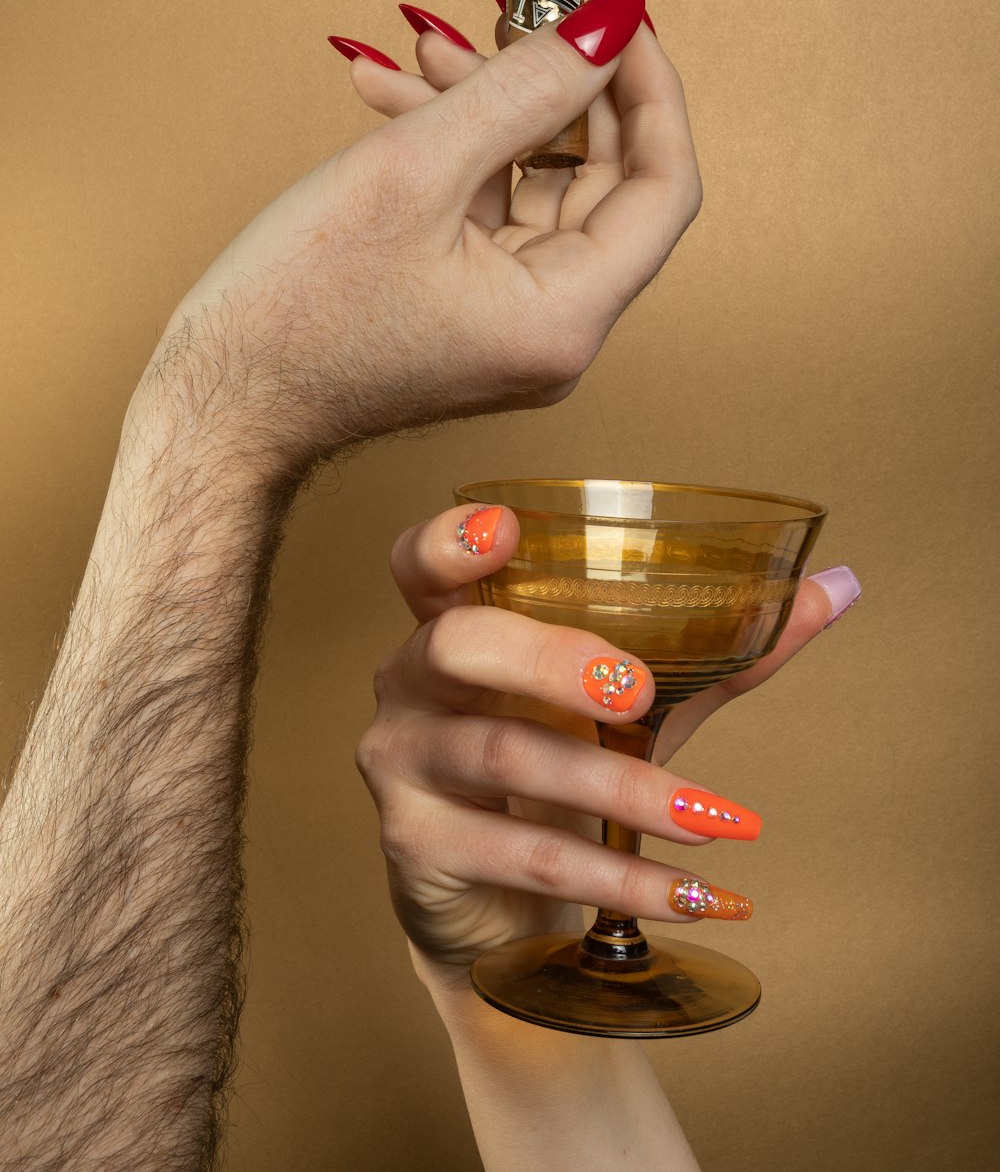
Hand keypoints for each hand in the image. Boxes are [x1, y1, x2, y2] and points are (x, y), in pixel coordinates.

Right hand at [137, 0, 699, 479]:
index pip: (663, 189)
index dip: (649, 92)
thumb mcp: (412, 171)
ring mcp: (512, 322)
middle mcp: (555, 330)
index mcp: (564, 318)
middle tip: (507, 13)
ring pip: (533, 185)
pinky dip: (451, 153)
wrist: (220, 399)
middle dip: (548, 87)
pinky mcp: (469, 308)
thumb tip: (605, 26)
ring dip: (483, 108)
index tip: (616, 15)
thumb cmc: (297, 314)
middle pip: (598, 180)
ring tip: (415, 54)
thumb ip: (522, 89)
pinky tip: (394, 98)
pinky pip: (486, 210)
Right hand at [356, 504, 856, 977]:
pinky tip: (696, 896)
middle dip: (549, 659)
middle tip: (637, 689)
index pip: (419, 564)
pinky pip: (529, 857)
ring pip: (506, 758)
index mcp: (452, 625)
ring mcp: (404, 766)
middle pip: (456, 647)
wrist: (497, 906)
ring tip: (718, 820)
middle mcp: (409, 683)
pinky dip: (621, 880)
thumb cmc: (559, 771)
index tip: (507, 528)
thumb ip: (718, 650)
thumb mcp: (631, 706)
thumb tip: (836, 587)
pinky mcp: (420, 848)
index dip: (450, 542)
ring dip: (622, 792)